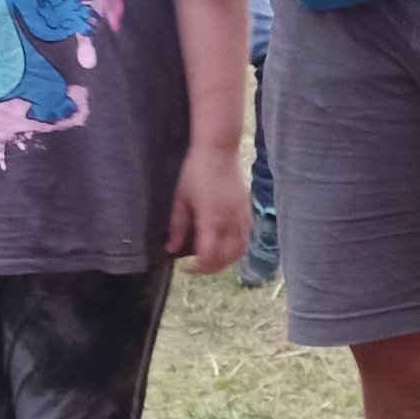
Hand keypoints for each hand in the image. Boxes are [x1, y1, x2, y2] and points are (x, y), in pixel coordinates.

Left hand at [168, 146, 249, 273]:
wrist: (219, 150)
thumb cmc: (195, 172)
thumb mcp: (180, 199)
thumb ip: (177, 226)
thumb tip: (171, 249)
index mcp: (212, 219)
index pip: (210, 256)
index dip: (198, 268)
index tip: (186, 267)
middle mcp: (230, 221)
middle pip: (227, 258)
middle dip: (212, 268)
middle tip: (197, 266)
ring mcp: (242, 216)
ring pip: (240, 250)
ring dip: (226, 261)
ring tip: (212, 259)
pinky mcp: (248, 210)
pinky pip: (246, 237)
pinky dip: (237, 248)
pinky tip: (225, 245)